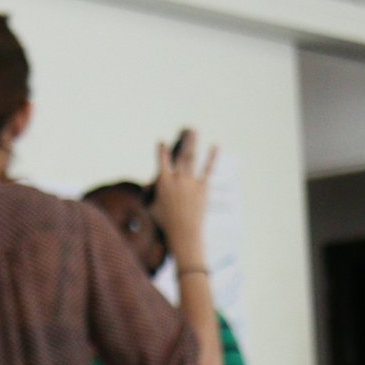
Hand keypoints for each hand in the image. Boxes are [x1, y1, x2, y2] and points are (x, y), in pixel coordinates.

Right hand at [150, 132, 216, 260]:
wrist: (184, 235)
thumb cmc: (165, 225)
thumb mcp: (153, 209)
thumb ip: (150, 195)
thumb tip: (148, 186)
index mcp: (163, 182)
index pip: (162, 161)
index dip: (162, 151)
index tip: (162, 142)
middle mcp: (176, 178)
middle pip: (179, 155)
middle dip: (183, 141)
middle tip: (186, 129)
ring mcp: (190, 182)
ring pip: (191, 157)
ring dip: (193, 143)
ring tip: (194, 131)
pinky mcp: (203, 188)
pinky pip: (208, 169)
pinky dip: (212, 157)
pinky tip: (216, 146)